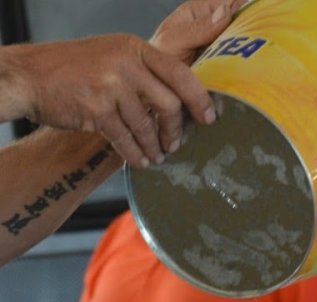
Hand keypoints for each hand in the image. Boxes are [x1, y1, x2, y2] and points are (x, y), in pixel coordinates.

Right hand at [18, 0, 243, 167]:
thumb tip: (179, 104)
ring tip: (156, 156)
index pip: (179, 73)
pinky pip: (127, 140)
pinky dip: (136, 155)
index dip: (199, 98)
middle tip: (175, 144)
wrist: (29, 76)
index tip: (210, 117)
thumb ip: (144, 74)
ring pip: (147, 126)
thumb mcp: (113, 58)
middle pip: (169, 103)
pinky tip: (140, 161)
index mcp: (134, 48)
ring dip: (154, 147)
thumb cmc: (74, 71)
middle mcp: (125, 62)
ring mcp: (110, 84)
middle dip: (175, 130)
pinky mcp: (96, 108)